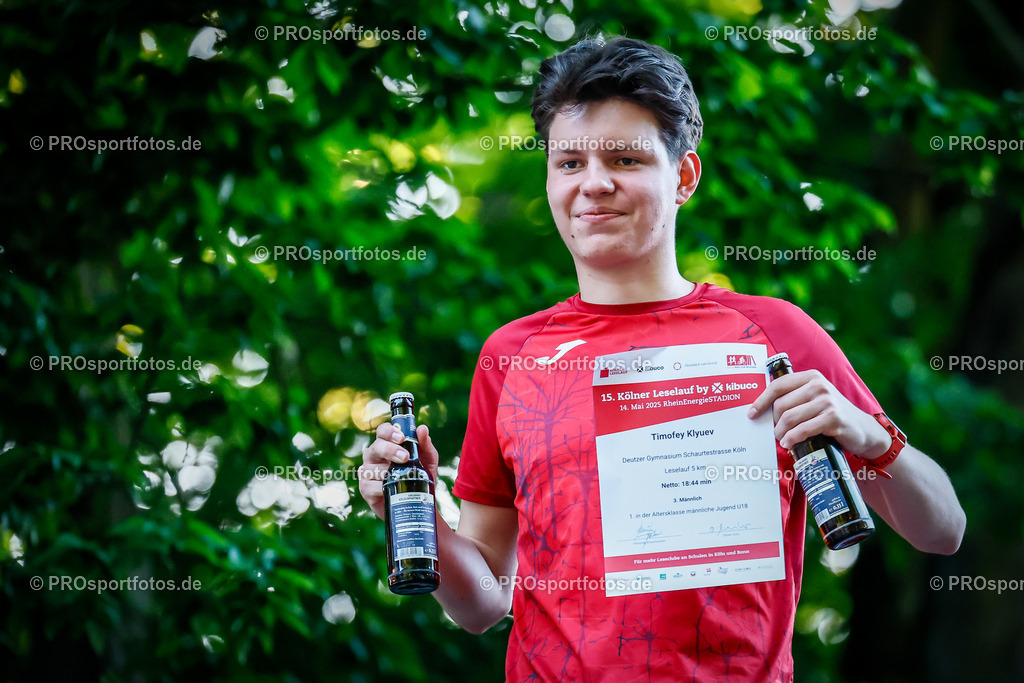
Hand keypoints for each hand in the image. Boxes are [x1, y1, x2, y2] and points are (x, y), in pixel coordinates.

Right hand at [358, 423, 439, 518]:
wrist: (416, 503)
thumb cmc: (419, 476)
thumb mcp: (428, 460)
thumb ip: (425, 445)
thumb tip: (422, 429)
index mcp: (387, 444)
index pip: (382, 431)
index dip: (390, 432)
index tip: (402, 438)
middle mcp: (374, 456)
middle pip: (376, 447)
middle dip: (390, 450)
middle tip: (405, 457)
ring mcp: (367, 472)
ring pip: (372, 467)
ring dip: (387, 471)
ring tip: (401, 477)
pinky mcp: (365, 488)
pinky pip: (369, 485)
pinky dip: (380, 486)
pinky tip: (390, 488)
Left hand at [747, 369, 888, 457]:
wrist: (863, 430)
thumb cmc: (831, 415)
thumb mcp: (814, 400)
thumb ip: (794, 399)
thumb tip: (762, 410)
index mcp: (810, 377)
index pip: (777, 385)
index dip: (761, 401)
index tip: (751, 414)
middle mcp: (818, 385)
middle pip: (781, 405)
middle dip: (773, 422)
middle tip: (775, 434)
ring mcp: (827, 401)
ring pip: (790, 418)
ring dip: (781, 433)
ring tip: (782, 440)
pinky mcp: (833, 418)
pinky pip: (803, 429)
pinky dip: (792, 439)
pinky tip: (789, 444)